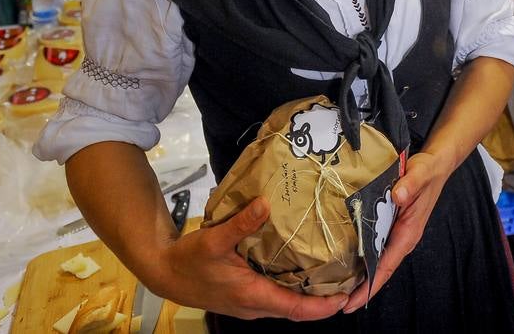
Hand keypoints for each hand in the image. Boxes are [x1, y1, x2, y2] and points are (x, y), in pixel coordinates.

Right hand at [151, 197, 348, 321]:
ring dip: (308, 294)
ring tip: (332, 273)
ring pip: (286, 304)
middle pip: (296, 309)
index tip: (345, 298)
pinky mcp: (245, 297)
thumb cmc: (188, 261)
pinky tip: (301, 267)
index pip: (296, 309)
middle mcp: (255, 306)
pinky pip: (276, 296)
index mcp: (252, 296)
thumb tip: (265, 204)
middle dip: (322, 300)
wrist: (165, 274)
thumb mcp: (213, 240)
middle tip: (348, 279)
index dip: (322, 307)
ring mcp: (250, 304)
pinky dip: (292, 287)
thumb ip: (240, 223)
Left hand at [343, 150, 451, 312]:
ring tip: (340, 290)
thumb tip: (397, 196)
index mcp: (409, 232)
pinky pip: (377, 247)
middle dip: (363, 288)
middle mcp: (403, 237)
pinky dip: (365, 258)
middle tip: (339, 304)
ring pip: (379, 260)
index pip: (387, 265)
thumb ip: (410, 184)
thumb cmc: (428, 170)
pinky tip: (350, 262)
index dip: (370, 285)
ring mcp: (398, 233)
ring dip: (363, 276)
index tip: (353, 302)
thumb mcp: (420, 173)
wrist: (436, 165)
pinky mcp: (392, 225)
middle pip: (381, 269)